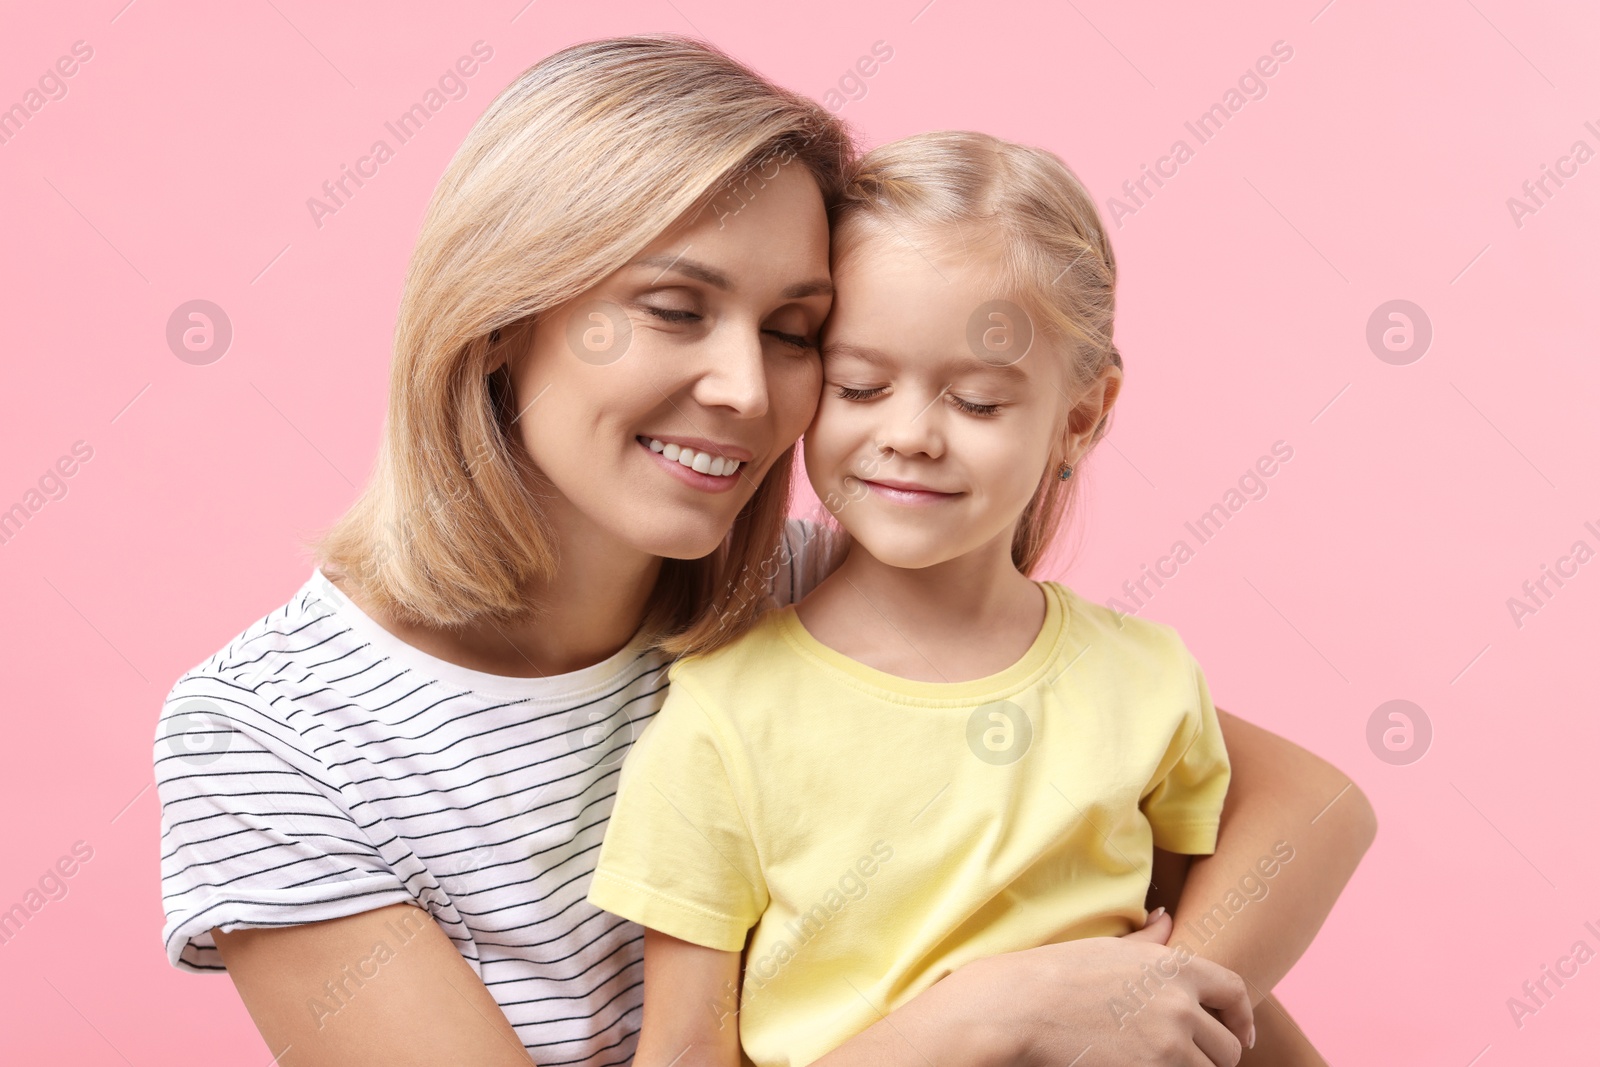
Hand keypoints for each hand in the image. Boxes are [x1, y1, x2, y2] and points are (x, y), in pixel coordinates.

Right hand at [947, 909, 1254, 1066]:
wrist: (1022, 1007)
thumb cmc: (1058, 973)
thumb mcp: (1110, 947)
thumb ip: (1149, 940)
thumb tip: (1167, 918)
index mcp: (1174, 968)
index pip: (1235, 992)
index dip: (1242, 1017)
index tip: (1240, 1034)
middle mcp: (1179, 1006)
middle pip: (1227, 1046)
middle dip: (1214, 1054)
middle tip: (1190, 1057)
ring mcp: (1167, 1046)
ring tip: (1162, 1061)